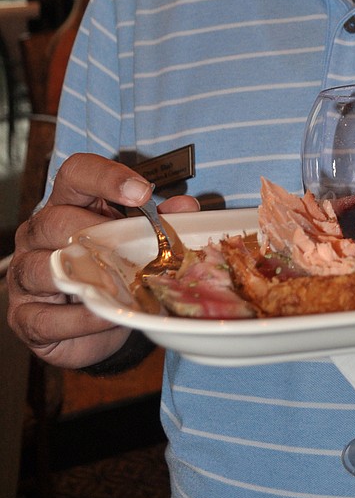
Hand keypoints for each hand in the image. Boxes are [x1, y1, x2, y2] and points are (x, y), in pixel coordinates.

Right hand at [7, 152, 198, 370]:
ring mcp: (24, 274)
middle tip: (131, 251)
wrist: (89, 324)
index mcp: (66, 204)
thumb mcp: (135, 241)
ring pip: (43, 269)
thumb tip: (186, 207)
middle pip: (56, 220)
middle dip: (97, 235)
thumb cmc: (110, 270)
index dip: (106, 176)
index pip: (76, 173)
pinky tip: (107, 317)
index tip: (142, 192)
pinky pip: (46, 318)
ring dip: (86, 280)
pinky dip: (81, 321)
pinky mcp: (26, 316)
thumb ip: (159, 221)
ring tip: (120, 288)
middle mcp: (37, 233)